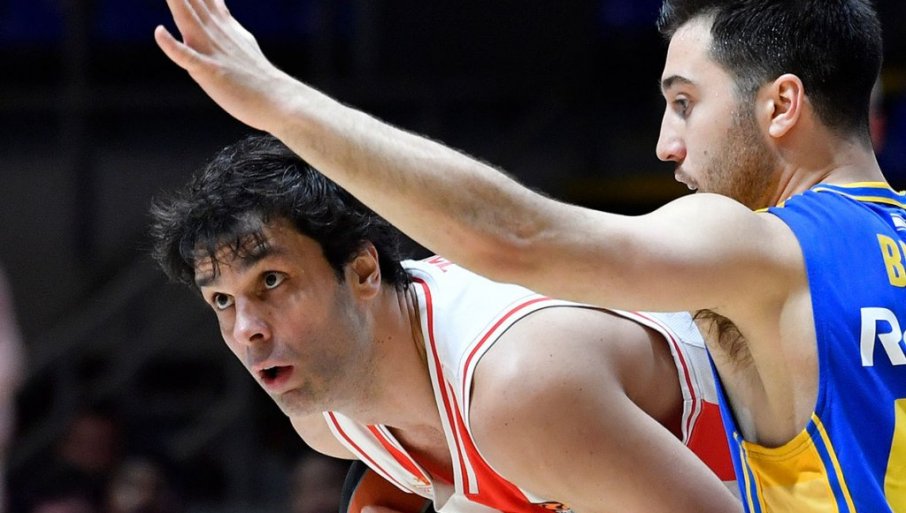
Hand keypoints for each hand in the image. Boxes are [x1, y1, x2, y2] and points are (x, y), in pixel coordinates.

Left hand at [154, 0, 296, 131]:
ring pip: (187, 19)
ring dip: (175, 2)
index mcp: (222, 24)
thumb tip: (218, 2)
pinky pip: (187, 57)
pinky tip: (159, 32)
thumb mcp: (240, 39)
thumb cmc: (258, 76)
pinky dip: (172, 45)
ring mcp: (211, 51)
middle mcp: (214, 32)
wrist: (276, 99)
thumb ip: (225, 19)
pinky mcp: (208, 72)